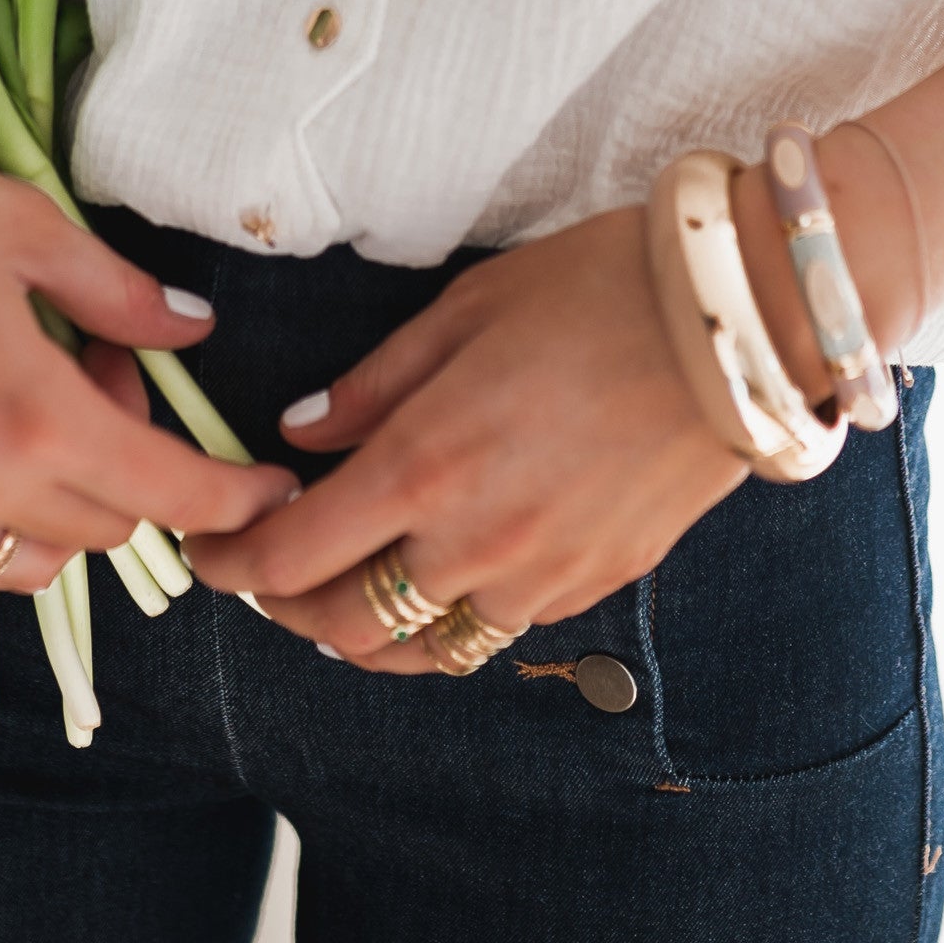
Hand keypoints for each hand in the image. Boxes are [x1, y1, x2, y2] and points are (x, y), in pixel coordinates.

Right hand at [0, 126, 299, 591]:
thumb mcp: (25, 226)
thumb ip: (120, 294)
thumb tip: (191, 330)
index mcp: (27, 413)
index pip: (164, 492)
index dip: (231, 501)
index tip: (267, 496)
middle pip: (108, 529)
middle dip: (138, 462)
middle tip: (107, 365)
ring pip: (37, 559)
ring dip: (72, 505)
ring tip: (48, 408)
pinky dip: (3, 526)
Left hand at [182, 207, 743, 668]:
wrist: (737, 326)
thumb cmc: (596, 291)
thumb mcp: (463, 310)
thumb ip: (374, 384)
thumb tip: (302, 433)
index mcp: (424, 465)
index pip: (290, 554)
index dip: (230, 563)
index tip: (206, 549)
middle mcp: (474, 542)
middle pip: (341, 624)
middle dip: (283, 606)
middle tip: (264, 571)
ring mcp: (539, 576)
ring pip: (417, 651)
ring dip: (360, 631)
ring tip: (338, 591)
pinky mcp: (594, 585)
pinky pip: (492, 633)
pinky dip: (442, 624)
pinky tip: (434, 580)